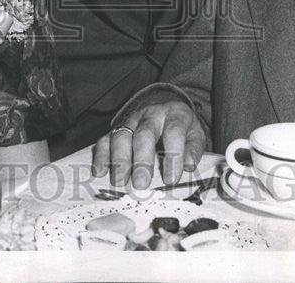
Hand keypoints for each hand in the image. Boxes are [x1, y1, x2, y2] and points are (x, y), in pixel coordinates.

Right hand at [91, 92, 206, 189]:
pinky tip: (99, 172)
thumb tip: (188, 166)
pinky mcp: (116, 128)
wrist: (165, 109)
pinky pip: (104, 139)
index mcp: (175, 115)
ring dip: (119, 160)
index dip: (173, 156)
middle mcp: (151, 115)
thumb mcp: (195, 135)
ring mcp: (131, 120)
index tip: (171, 180)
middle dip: (142, 160)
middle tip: (141, 184)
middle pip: (144, 134)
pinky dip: (100, 155)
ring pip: (121, 135)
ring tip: (119, 182)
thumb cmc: (182, 129)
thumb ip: (193, 150)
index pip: (174, 132)